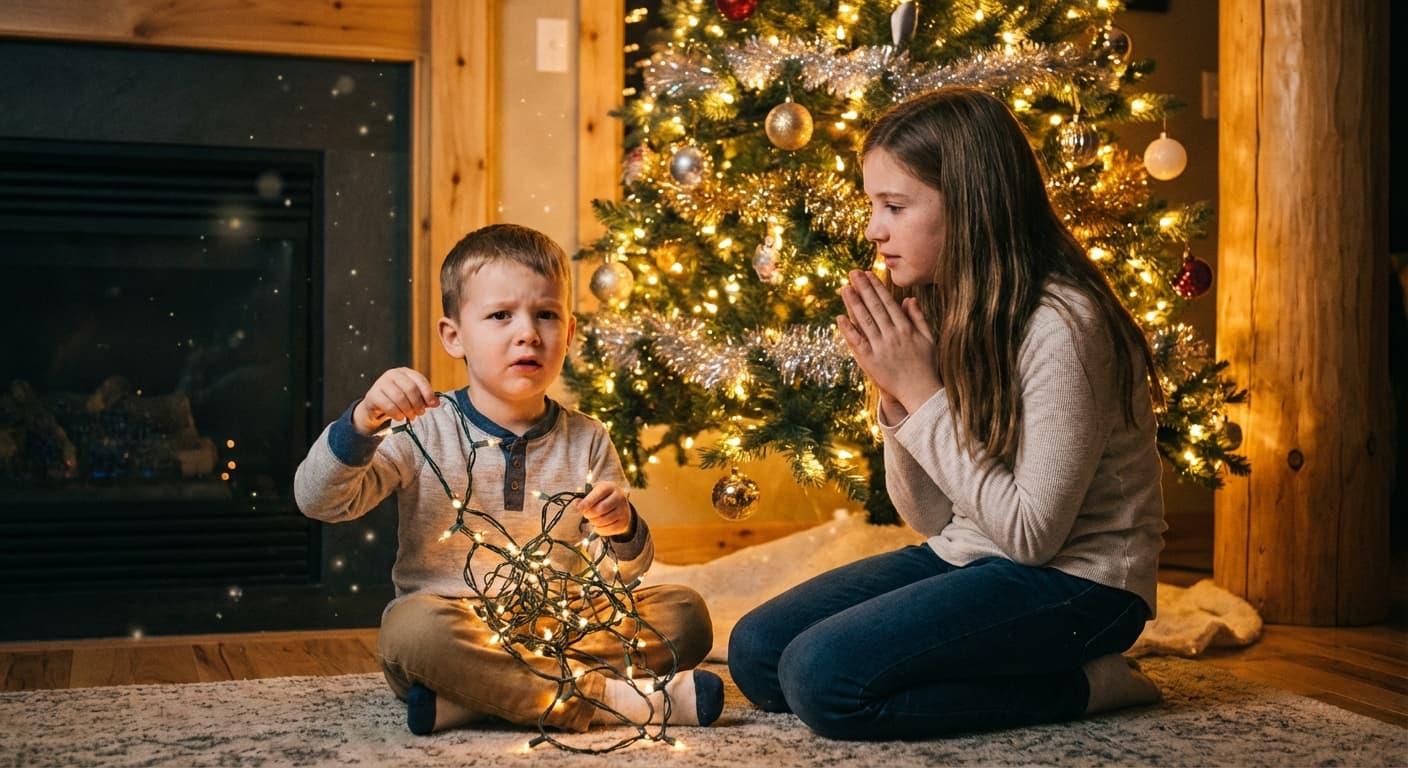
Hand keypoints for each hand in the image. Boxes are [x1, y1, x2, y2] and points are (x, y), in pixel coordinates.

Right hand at [354, 367, 438, 434]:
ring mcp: (381, 383)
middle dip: (417, 403)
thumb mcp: (413, 397)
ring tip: (411, 416)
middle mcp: (392, 374)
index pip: (420, 379)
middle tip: (420, 413)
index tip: (433, 404)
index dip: (428, 393)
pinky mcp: (372, 395)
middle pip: (410, 388)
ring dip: (408, 410)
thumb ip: (424, 398)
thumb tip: (436, 402)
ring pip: (399, 397)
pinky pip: (388, 406)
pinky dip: (397, 414)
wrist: (377, 407)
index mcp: (405, 372)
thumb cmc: (398, 401)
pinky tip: (399, 417)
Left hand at [575, 480, 632, 537]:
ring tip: (592, 519)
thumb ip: (584, 498)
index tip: (579, 508)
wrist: (620, 505)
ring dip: (594, 522)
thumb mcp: (595, 493)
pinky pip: (609, 529)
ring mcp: (623, 510)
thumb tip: (576, 504)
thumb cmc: (603, 498)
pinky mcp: (624, 521)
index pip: (598, 494)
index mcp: (610, 487)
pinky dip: (600, 529)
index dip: (587, 502)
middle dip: (590, 514)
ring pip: (604, 520)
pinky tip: (598, 526)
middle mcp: (619, 497)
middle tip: (586, 514)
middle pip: (601, 509)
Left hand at [836, 270, 940, 413]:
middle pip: (874, 307)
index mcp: (906, 328)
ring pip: (864, 321)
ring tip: (845, 288)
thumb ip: (918, 318)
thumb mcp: (928, 338)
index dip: (877, 287)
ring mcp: (880, 348)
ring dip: (853, 303)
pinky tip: (840, 317)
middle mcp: (892, 335)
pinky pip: (857, 342)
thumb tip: (909, 299)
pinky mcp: (870, 361)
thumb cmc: (926, 365)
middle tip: (852, 273)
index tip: (868, 274)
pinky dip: (848, 329)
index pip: (888, 302)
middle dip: (863, 288)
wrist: (921, 391)